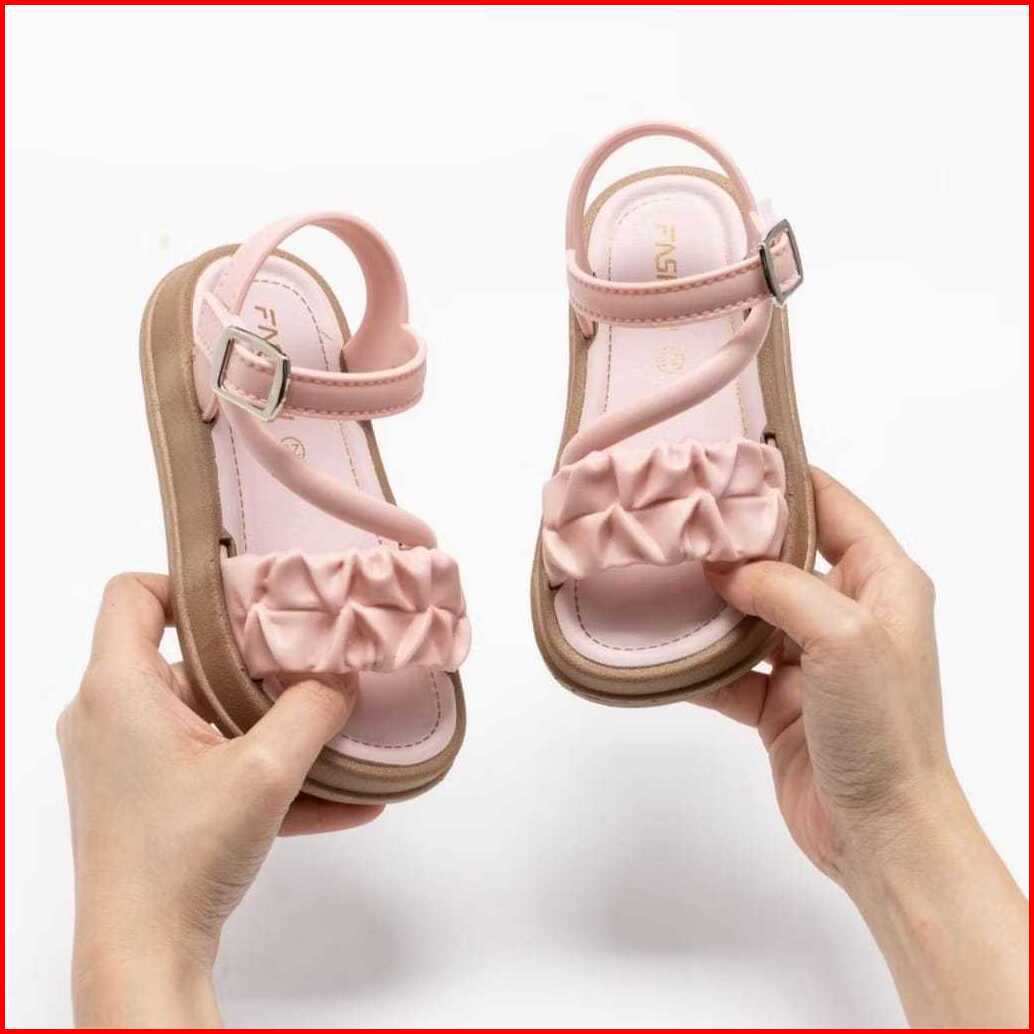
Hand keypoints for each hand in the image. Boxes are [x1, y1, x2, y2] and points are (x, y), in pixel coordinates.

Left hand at [58, 573, 381, 1026]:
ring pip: (203, 713)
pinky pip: (211, 764)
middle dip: (253, 658)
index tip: (251, 598)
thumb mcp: (266, 771)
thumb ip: (313, 709)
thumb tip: (344, 675)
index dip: (189, 582)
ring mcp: (126, 760)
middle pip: (181, 653)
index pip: (133, 594)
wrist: (144, 956)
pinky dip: (263, 771)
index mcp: (119, 689)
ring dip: (268, 721)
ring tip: (333, 728)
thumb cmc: (181, 856)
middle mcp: (110, 716)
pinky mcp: (146, 798)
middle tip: (309, 656)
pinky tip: (341, 798)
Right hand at [701, 467, 948, 882]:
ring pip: (748, 611)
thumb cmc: (882, 727)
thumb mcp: (841, 635)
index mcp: (882, 581)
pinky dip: (697, 662)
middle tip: (673, 515)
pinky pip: (729, 668)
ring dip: (707, 601)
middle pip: (780, 554)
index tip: (723, 461)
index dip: (780, 479)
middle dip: (730, 539)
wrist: (880, 830)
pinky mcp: (779, 701)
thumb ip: (778, 586)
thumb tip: (721, 564)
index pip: (830, 504)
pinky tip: (660, 648)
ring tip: (656, 573)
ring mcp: (811, 659)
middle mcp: (846, 612)